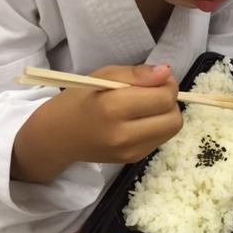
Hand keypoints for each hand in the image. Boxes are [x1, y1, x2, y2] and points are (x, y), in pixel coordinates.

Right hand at [12, 64, 182, 182]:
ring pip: (172, 130)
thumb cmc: (79, 99)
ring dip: (167, 114)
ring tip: (147, 105)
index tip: (156, 78)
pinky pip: (161, 139)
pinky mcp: (133, 160)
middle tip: (154, 91)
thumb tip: (167, 73)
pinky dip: (158, 126)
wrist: (58, 136)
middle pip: (174, 119)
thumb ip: (137, 74)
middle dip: (170, 101)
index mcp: (112, 108)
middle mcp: (123, 135)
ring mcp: (129, 152)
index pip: (163, 99)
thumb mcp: (104, 75)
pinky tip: (140, 119)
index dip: (167, 84)